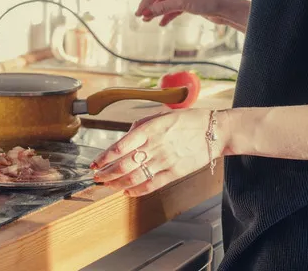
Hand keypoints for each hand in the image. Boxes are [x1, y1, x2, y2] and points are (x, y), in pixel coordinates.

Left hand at [90, 109, 225, 196]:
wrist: (213, 130)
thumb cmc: (186, 120)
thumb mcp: (159, 115)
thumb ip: (139, 128)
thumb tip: (124, 140)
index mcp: (149, 129)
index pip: (119, 147)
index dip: (104, 158)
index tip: (94, 163)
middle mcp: (155, 146)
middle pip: (124, 164)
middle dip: (106, 173)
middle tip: (96, 177)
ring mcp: (164, 161)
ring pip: (135, 177)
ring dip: (118, 183)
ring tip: (108, 185)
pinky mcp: (174, 173)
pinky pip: (152, 184)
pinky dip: (137, 190)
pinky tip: (128, 192)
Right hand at [126, 0, 225, 26]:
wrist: (224, 9)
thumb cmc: (207, 0)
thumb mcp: (182, 3)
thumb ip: (163, 7)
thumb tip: (146, 12)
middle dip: (148, 4)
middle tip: (139, 15)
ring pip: (163, 2)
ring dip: (155, 11)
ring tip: (146, 21)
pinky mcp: (186, 4)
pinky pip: (171, 9)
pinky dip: (166, 16)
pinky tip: (161, 24)